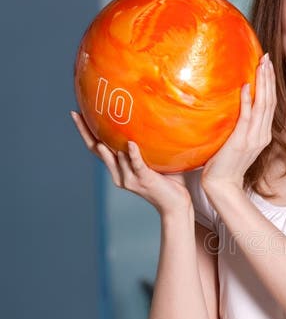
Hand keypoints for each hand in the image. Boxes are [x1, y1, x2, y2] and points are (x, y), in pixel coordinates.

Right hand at [70, 110, 191, 215]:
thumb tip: (148, 118)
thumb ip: (145, 145)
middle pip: (97, 150)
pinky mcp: (144, 180)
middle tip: (77, 114)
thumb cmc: (167, 181)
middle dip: (86, 132)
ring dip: (106, 146)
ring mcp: (130, 178)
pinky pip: (137, 165)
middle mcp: (119, 174)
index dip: (85, 131)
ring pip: (114, 159)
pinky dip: (133, 154)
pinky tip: (130, 143)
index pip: (97, 147)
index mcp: (119, 168)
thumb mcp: (152, 160)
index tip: (76, 113)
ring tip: (98, 130)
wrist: (176, 205)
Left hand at [200, 52, 275, 194]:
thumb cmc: (224, 165)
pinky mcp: (241, 141)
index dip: (270, 84)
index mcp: (263, 134)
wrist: (222, 185)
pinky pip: (247, 118)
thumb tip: (233, 108)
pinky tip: (245, 87)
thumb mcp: (236, 142)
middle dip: (268, 78)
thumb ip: (239, 126)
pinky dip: (247, 101)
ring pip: (263, 106)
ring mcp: (253, 138)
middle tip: (266, 57)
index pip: (270, 104)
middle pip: (270, 101)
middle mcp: (262, 135)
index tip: (267, 65)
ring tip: (261, 65)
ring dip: (262, 84)